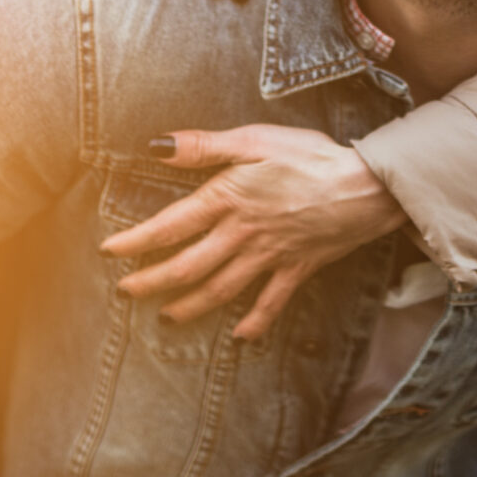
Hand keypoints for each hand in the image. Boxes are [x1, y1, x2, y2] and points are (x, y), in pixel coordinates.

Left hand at [101, 126, 410, 338]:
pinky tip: (240, 337)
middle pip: (187, 267)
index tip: (110, 252)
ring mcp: (269, 257)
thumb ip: (204, 146)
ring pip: (220, 290)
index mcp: (227, 200)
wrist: (365, 186)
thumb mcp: (255, 139)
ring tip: (167, 317)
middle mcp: (242, 235)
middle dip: (152, 282)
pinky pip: (271, 303)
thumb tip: (157, 145)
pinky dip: (254, 322)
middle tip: (126, 292)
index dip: (137, 241)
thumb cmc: (310, 156)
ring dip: (190, 306)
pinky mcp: (297, 269)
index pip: (170, 226)